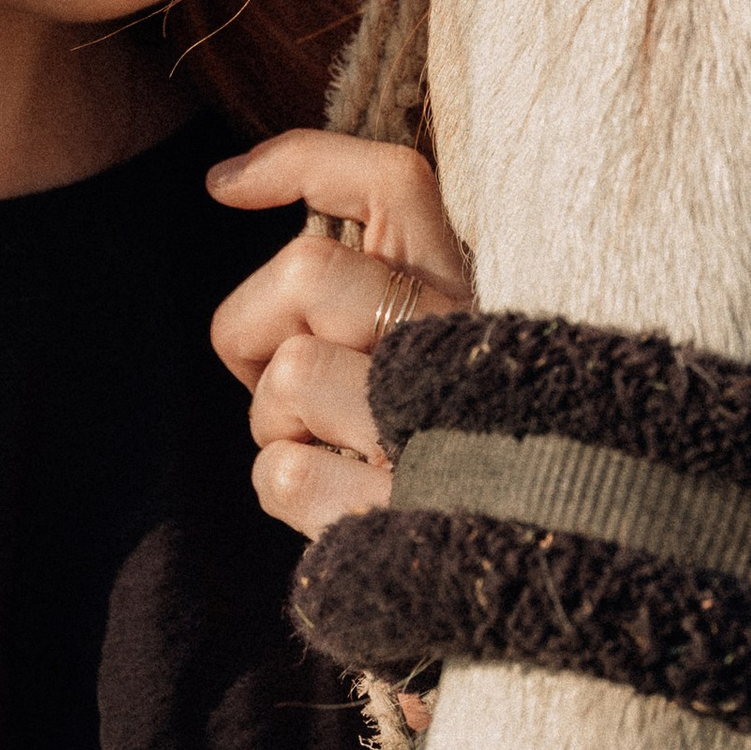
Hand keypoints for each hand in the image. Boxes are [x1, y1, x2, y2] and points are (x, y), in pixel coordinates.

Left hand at [209, 133, 471, 539]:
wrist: (525, 588)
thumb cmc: (443, 453)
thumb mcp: (428, 345)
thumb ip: (364, 278)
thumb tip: (229, 180)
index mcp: (473, 295)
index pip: (393, 183)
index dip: (297, 161)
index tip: (225, 184)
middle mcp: (472, 348)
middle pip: (307, 271)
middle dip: (252, 326)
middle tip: (273, 381)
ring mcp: (445, 433)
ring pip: (290, 374)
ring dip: (277, 424)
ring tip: (331, 452)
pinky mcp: (406, 516)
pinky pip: (282, 473)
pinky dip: (288, 491)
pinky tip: (342, 508)